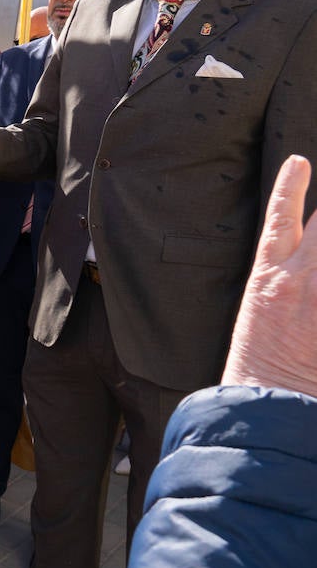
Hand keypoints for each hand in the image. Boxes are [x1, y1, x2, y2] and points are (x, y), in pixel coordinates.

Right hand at [221, 155, 316, 396]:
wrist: (267, 404)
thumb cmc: (256, 368)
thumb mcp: (257, 315)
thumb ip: (281, 286)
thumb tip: (295, 271)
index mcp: (266, 274)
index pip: (283, 212)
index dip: (292, 185)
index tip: (299, 162)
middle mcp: (300, 273)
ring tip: (315, 276)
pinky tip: (313, 258)